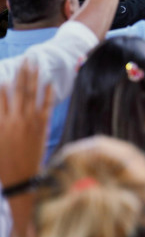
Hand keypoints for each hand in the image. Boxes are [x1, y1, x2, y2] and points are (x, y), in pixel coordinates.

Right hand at [0, 61, 53, 187]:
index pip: (0, 97)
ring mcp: (30, 122)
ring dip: (33, 77)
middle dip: (22, 73)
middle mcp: (14, 120)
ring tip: (35, 63)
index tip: (5, 71)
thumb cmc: (2, 163)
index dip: (2, 84)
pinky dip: (47, 93)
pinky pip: (46, 106)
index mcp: (0, 124)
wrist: (21, 178)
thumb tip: (0, 109)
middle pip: (18, 90)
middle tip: (25, 58)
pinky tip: (49, 82)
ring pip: (32, 94)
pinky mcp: (42, 126)